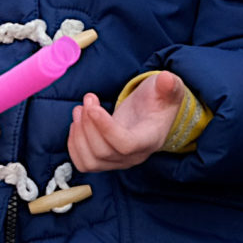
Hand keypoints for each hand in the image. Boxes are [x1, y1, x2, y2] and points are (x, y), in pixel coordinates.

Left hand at [66, 72, 183, 173]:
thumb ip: (169, 85)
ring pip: (90, 161)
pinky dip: (74, 145)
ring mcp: (118, 161)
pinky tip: (77, 123)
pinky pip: (83, 163)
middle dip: (89, 124)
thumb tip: (167, 79)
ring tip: (80, 109)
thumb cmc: (158, 100)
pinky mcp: (104, 161)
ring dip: (79, 135)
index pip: (126, 145)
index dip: (106, 129)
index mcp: (150, 139)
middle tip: (88, 100)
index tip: (94, 108)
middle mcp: (134, 156)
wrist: (151, 113)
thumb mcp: (168, 89)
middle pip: (103, 152)